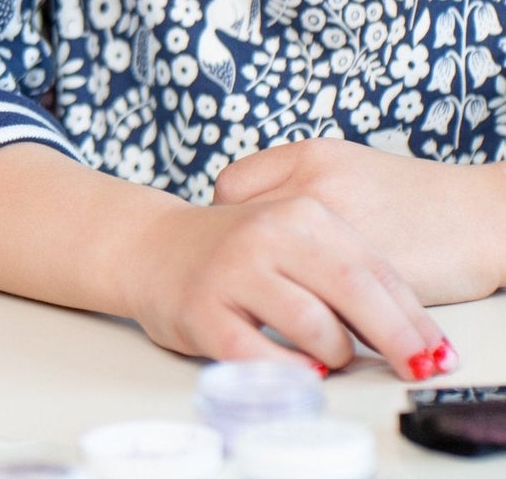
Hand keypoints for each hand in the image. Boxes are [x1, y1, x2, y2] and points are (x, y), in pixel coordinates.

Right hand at [127, 192, 452, 379]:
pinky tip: (297, 369)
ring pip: (314, 328)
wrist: (149, 245)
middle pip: (354, 293)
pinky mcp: (204, 313)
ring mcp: (233, 272)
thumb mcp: (294, 236)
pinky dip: (291, 373)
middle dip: (395, 340)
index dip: (412, 318)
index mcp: (298, 210)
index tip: (435, 351)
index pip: (375, 269)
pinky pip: (264, 358)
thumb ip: (345, 268)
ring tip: (329, 356)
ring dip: (336, 355)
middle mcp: (266, 234)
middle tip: (415, 368)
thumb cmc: (235, 250)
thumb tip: (411, 331)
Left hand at [214, 137, 505, 306]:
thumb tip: (258, 212)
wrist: (482, 216)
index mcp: (308, 157)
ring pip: (274, 262)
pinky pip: (315, 296)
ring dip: (271, 281)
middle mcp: (314, 186)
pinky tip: (320, 313)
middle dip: (244, 251)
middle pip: (240, 223)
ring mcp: (336, 229)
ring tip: (282, 295)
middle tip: (255, 271)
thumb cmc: (416, 197)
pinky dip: (311, 307)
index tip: (240, 235)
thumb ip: (300, 183)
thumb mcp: (347, 167)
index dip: (231, 214)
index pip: (230, 186)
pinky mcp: (360, 273)